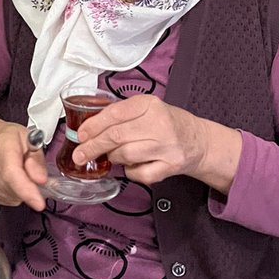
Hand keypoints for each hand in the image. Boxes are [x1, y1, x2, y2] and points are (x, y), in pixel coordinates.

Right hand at [0, 117, 46, 211]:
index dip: (26, 190)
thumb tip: (41, 179)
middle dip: (31, 186)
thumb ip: (37, 159)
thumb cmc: (8, 138)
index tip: (39, 203)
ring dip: (23, 189)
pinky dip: (15, 192)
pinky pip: (8, 199)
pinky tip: (11, 179)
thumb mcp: (30, 139)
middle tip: (31, 171)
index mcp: (4, 148)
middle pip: (16, 189)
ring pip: (14, 197)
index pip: (12, 173)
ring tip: (19, 171)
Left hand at [73, 94, 241, 191]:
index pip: (115, 114)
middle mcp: (160, 123)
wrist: (198, 141)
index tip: (82, 135)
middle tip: (80, 154)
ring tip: (114, 155)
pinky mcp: (171, 166)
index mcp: (150, 104)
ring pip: (125, 155)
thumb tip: (88, 129)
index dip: (94, 125)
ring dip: (113, 157)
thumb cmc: (166, 124)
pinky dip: (130, 172)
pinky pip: (139, 173)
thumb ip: (120, 115)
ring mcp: (167, 146)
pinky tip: (133, 165)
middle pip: (116, 136)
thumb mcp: (146, 109)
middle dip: (93, 147)